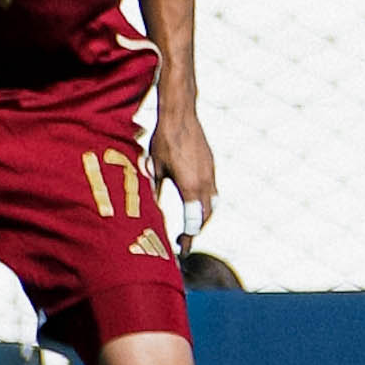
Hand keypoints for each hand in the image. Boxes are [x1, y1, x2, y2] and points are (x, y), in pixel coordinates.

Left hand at [150, 110, 217, 245]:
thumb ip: (156, 192)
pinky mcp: (211, 166)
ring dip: (201, 217)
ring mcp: (211, 174)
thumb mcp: (155, 169)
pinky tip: (193, 203)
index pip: (192, 223)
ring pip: (212, 205)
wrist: (180, 114)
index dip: (187, 240)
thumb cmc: (164, 140)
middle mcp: (205, 183)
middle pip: (205, 218)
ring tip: (188, 225)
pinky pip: (212, 191)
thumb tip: (152, 212)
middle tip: (182, 240)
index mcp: (190, 188)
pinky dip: (204, 203)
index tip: (180, 250)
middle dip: (195, 231)